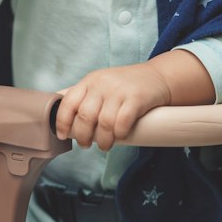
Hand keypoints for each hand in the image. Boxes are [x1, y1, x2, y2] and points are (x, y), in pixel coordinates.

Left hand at [54, 63, 171, 150]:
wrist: (158, 76)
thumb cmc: (126, 85)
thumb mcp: (102, 84)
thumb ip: (86, 98)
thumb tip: (66, 121)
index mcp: (89, 81)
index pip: (68, 102)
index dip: (62, 122)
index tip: (63, 135)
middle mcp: (102, 84)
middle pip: (85, 116)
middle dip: (83, 136)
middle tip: (85, 145)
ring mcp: (119, 90)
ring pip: (104, 123)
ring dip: (102, 140)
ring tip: (104, 146)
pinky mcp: (137, 98)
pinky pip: (123, 122)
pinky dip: (119, 134)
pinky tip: (120, 137)